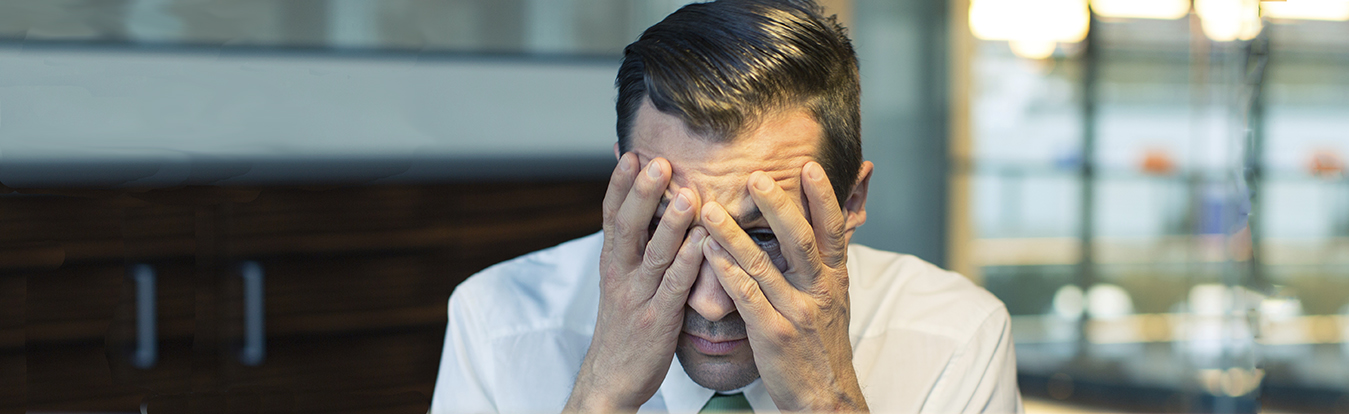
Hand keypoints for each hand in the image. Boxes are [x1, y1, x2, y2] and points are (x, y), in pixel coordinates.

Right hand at [565, 153, 705, 412]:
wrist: (612, 378)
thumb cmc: (625, 323)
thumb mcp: (621, 280)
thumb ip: (633, 245)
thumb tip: (641, 206)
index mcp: (611, 262)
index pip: (610, 215)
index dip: (619, 184)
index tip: (629, 151)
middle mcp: (620, 274)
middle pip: (627, 226)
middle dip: (642, 193)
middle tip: (657, 161)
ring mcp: (638, 297)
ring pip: (653, 254)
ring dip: (669, 222)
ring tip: (686, 193)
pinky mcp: (658, 320)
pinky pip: (674, 287)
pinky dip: (688, 263)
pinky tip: (702, 241)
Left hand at [699, 161, 866, 411]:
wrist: (825, 396)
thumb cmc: (822, 343)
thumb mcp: (834, 298)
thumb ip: (824, 261)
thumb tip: (824, 222)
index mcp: (835, 277)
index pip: (833, 229)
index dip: (823, 197)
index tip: (809, 166)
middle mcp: (819, 290)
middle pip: (799, 240)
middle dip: (777, 206)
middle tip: (754, 176)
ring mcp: (796, 312)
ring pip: (763, 266)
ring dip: (733, 235)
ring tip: (709, 210)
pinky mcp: (773, 334)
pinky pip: (747, 298)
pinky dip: (727, 273)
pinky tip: (708, 254)